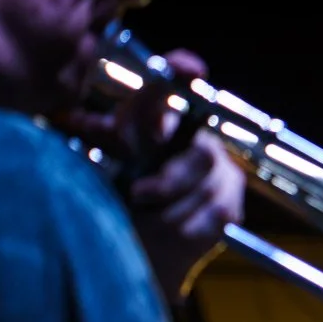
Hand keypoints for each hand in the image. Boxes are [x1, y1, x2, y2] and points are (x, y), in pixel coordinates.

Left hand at [58, 48, 244, 301]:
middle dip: (168, 180)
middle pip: (200, 152)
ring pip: (206, 190)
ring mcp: (220, 173)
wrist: (138, 253)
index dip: (180, 75)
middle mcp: (196, 142)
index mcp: (159, 125)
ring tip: (148, 223)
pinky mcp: (231, 206)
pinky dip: (187, 231)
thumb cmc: (116, 207)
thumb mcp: (104, 169)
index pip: (171, 88)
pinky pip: (214, 216)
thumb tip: (91, 110)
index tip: (189, 68)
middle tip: (139, 197)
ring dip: (169, 213)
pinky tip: (170, 233)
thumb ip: (110, 142)